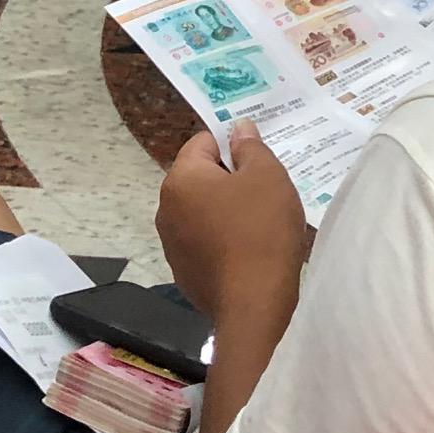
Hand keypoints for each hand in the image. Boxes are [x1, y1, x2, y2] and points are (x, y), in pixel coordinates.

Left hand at [157, 122, 306, 328]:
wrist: (254, 304)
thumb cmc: (261, 230)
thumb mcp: (267, 175)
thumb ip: (250, 147)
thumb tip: (238, 128)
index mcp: (181, 180)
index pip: (203, 142)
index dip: (233, 146)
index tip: (260, 163)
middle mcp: (166, 210)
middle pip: (202, 178)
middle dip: (232, 180)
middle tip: (267, 192)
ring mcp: (172, 245)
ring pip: (204, 211)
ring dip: (228, 211)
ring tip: (262, 224)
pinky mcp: (185, 273)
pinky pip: (206, 242)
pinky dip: (224, 241)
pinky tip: (251, 252)